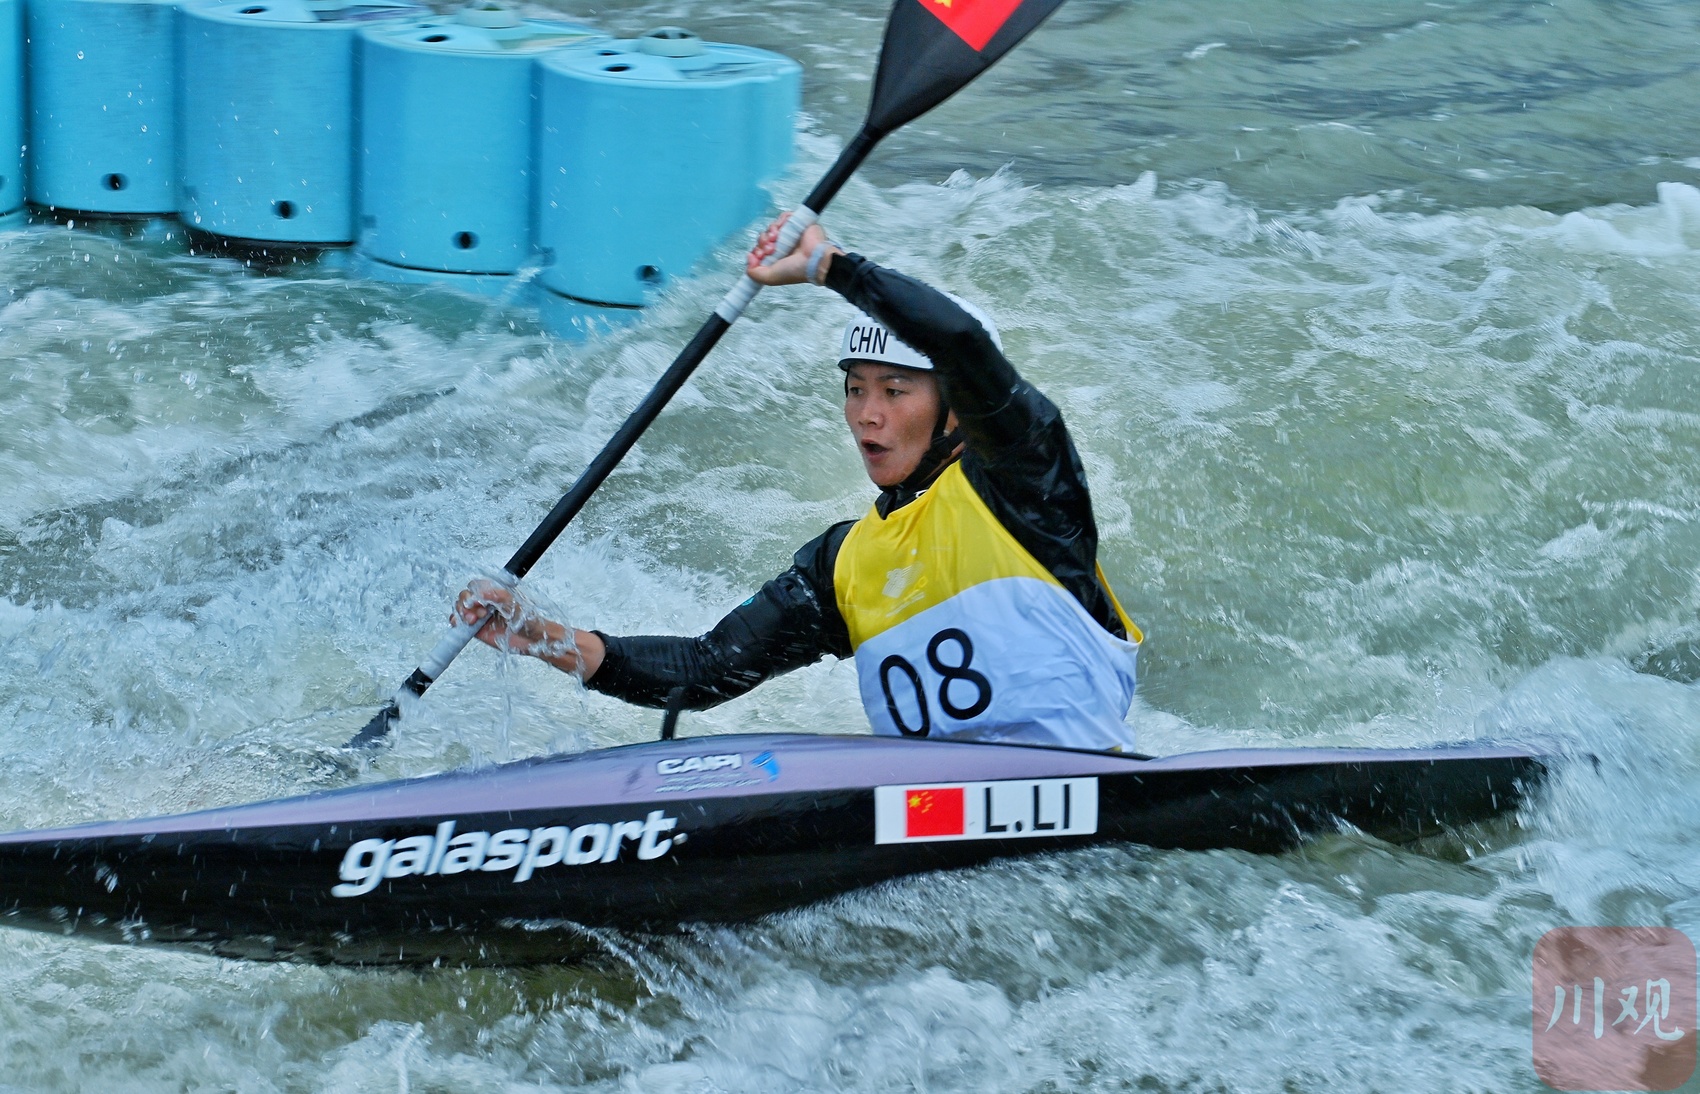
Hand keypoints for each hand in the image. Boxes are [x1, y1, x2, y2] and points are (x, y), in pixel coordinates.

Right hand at [454, 580, 577, 666]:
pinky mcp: (477, 629)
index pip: (475, 586)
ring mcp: (480, 615)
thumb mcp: (515, 604)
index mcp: (495, 592)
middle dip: (466, 604)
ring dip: (461, 613)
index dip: (473, 593)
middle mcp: (486, 602)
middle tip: (478, 614)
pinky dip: (457, 623)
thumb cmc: (530, 620)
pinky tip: (463, 625)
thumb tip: (483, 591)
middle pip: (465, 596)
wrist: (533, 640)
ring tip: (473, 621)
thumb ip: (500, 596)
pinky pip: (461, 624)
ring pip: (460, 609)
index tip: (478, 602)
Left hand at [745, 212, 839, 286]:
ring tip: (775, 240)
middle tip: (769, 250)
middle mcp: (782, 246)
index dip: (756, 252)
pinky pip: (784, 217)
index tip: (760, 256)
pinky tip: (780, 230)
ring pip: (771, 228)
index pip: (759, 250)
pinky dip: (779, 221)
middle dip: (762, 243)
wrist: (814, 260)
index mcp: (777, 258)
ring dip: (769, 233)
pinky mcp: (797, 223)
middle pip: (763, 238)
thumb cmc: (796, 271)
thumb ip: (755, 273)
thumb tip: (749, 258)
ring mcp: (789, 234)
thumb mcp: (770, 278)